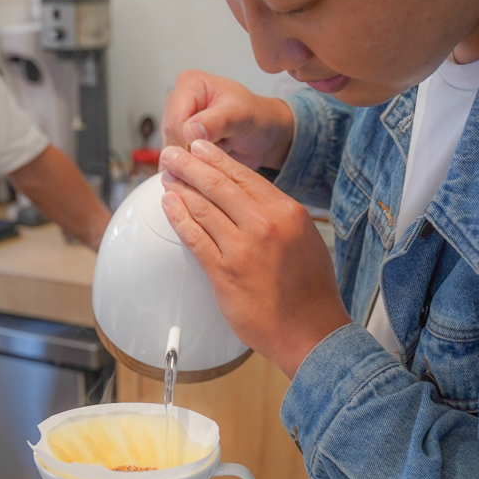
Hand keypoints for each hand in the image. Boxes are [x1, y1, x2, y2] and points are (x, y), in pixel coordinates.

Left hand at [160, 140, 351, 378]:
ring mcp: (242, 248)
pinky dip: (178, 218)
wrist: (311, 331)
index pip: (244, 175)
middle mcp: (264, 224)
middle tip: (172, 154)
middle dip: (189, 165)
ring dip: (180, 188)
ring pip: (202, 207)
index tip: (200, 147)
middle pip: (218, 185)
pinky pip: (194, 238)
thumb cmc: (312, 291)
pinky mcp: (223, 273)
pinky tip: (169, 206)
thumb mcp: (306, 238)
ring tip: (166, 178)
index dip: (216, 158)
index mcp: (286, 212)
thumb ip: (280, 216)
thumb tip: (253, 200)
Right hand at [162, 70, 294, 170]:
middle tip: (212, 163)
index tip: (204, 156)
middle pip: (169, 136)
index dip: (186, 143)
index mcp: (190, 83)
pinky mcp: (178, 137)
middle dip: (188, 155)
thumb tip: (190, 130)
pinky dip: (188, 167)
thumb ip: (217, 121)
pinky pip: (175, 158)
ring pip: (170, 150)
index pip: (175, 120)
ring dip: (189, 162)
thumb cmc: (255, 118)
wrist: (263, 133)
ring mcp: (176, 119)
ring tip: (212, 162)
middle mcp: (178, 99)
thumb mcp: (241, 116)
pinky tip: (205, 169)